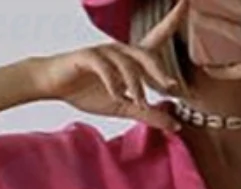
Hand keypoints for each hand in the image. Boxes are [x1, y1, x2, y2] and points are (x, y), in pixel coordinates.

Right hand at [29, 0, 188, 130]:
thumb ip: (148, 114)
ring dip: (136, 84)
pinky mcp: (87, 57)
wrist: (53, 84)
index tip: (187, 3)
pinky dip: (113, 83)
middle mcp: (119, 50)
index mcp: (130, 59)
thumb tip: (175, 125)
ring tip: (141, 103)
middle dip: (160, 70)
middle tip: (172, 87)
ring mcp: (103, 51)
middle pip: (146, 54)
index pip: (156, 37)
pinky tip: (117, 96)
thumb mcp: (122, 107)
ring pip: (127, 64)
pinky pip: (105, 67)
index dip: (172, 20)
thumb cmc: (86, 90)